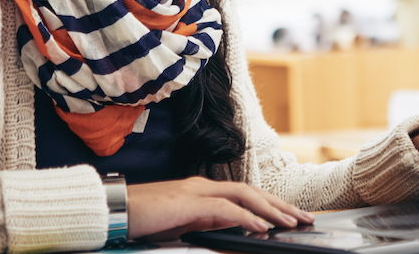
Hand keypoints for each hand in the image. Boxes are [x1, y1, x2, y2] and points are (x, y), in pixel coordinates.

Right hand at [125, 176, 314, 240]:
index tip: (291, 216)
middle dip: (281, 205)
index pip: (246, 194)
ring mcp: (197, 191)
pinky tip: (261, 228)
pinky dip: (246, 218)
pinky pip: (225, 209)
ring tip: (292, 223)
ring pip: (245, 196)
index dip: (271, 204)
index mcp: (203, 191)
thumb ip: (207, 224)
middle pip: (252, 192)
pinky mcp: (188, 203)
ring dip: (271, 210)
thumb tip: (233, 232)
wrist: (113, 210)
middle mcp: (204, 186)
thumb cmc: (142, 220)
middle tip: (305, 218)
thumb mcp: (182, 225)